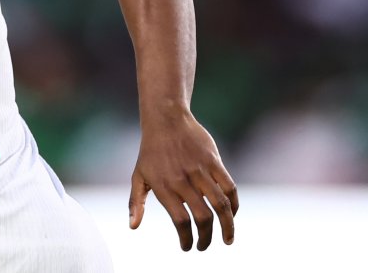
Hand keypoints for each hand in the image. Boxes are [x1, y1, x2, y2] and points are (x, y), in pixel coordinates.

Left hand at [129, 110, 237, 250]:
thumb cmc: (151, 152)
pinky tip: (231, 214)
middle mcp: (182, 180)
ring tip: (227, 239)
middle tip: (205, 246)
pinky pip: (229, 187)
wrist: (166, 119)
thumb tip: (133, 227)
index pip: (180, 220)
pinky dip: (234, 204)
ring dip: (228, 226)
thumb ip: (136, 202)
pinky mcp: (214, 161)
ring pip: (220, 204)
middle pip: (203, 217)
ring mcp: (200, 170)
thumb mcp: (138, 176)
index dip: (186, 238)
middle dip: (206, 237)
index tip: (188, 247)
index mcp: (163, 186)